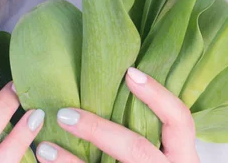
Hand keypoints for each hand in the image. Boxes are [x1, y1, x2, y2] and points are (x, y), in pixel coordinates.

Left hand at [35, 67, 199, 161]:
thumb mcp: (169, 151)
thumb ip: (152, 127)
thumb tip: (120, 78)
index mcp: (184, 155)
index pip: (179, 119)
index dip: (157, 95)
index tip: (129, 72)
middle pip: (136, 149)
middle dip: (98, 130)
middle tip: (64, 114)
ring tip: (43, 148)